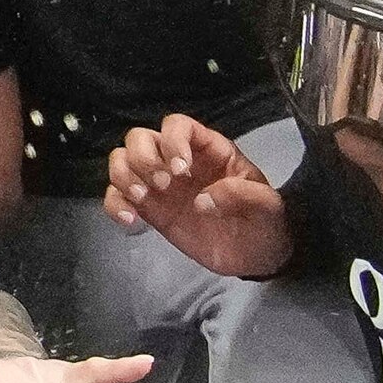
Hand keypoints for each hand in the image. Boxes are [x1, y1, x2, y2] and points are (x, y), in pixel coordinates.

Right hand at [103, 115, 293, 278]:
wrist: (257, 256)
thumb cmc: (265, 223)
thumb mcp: (268, 207)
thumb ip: (243, 195)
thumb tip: (202, 200)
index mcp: (209, 151)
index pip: (177, 125)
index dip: (172, 141)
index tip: (179, 170)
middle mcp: (178, 161)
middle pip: (140, 138)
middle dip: (142, 158)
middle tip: (161, 185)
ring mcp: (160, 185)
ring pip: (122, 161)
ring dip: (124, 177)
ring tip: (142, 200)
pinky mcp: (150, 210)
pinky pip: (117, 197)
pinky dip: (114, 205)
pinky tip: (130, 222)